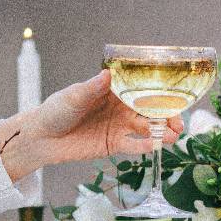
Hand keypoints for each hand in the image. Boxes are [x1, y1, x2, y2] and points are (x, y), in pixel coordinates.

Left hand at [0, 70, 183, 180]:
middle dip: (167, 115)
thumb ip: (92, 88)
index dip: (159, 91)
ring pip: (146, 128)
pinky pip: (134, 145)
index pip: (141, 88)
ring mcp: (119, 126)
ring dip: (161, 131)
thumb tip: (108, 74)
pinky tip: (156, 146)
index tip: (174, 94)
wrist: (41, 138)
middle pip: (150, 110)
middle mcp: (121, 107)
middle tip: (179, 123)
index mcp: (114, 90)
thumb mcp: (73, 96)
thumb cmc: (55, 110)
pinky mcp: (114, 144)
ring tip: (173, 136)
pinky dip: (146, 146)